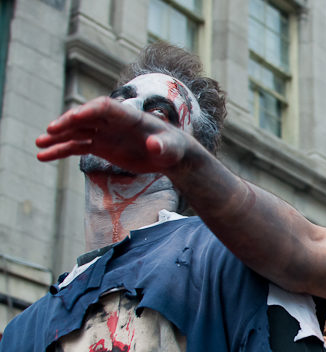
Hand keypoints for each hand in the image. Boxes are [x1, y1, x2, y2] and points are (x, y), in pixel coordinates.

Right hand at [36, 96, 190, 173]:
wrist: (170, 155)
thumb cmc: (173, 148)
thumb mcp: (171, 149)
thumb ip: (162, 146)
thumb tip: (154, 146)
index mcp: (128, 116)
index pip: (105, 107)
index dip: (90, 110)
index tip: (74, 117)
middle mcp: (112, 121)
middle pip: (85, 117)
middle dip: (68, 123)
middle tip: (51, 131)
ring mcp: (104, 132)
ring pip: (76, 132)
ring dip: (57, 137)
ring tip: (39, 145)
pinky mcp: (100, 145)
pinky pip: (76, 146)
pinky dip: (60, 150)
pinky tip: (43, 156)